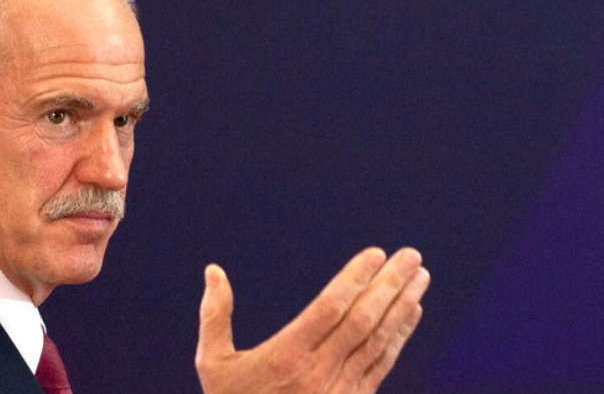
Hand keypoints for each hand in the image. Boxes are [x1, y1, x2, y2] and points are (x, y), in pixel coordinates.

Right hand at [195, 247, 429, 393]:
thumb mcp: (212, 365)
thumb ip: (215, 315)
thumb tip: (213, 270)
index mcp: (286, 358)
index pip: (330, 309)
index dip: (354, 280)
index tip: (375, 254)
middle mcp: (318, 373)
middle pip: (362, 321)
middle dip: (390, 286)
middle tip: (411, 255)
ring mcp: (340, 391)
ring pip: (378, 342)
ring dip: (402, 306)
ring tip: (420, 276)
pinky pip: (381, 364)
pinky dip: (399, 336)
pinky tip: (411, 313)